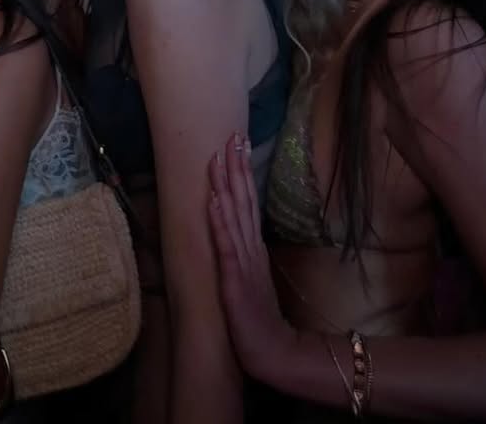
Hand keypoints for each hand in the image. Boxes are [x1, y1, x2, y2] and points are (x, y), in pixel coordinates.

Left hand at [208, 134, 295, 378]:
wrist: (271, 351)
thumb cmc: (258, 316)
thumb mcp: (252, 276)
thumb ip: (247, 251)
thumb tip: (240, 226)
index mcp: (254, 246)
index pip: (248, 201)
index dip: (242, 172)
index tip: (238, 143)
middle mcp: (251, 247)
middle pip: (244, 200)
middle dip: (236, 167)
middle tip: (232, 135)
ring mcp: (243, 261)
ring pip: (234, 215)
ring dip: (227, 184)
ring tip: (219, 156)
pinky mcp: (234, 278)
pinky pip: (226, 246)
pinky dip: (220, 221)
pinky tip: (214, 201)